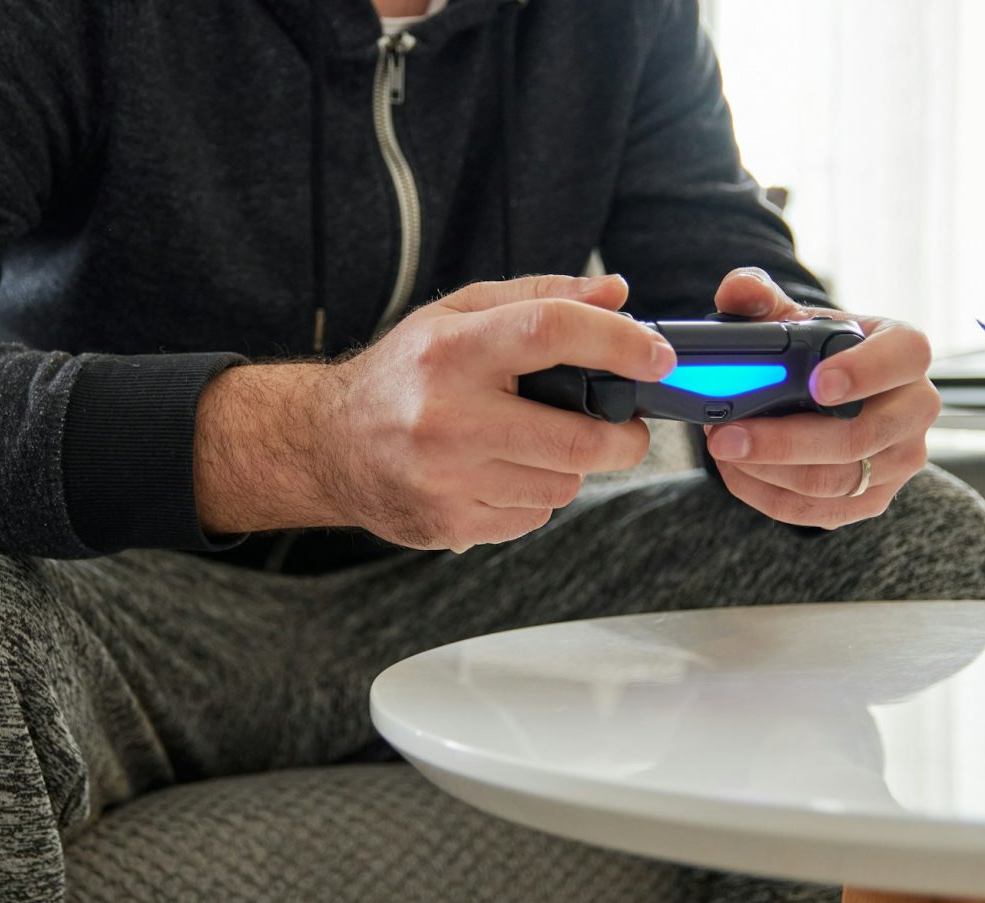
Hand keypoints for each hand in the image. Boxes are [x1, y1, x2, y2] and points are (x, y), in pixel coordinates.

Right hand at [193, 275, 675, 550]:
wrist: (326, 444)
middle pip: (576, 438)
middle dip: (623, 436)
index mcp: (451, 351)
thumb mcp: (458, 315)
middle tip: (627, 427)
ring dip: (569, 467)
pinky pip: (532, 517)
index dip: (618, 343)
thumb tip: (619, 296)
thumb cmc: (405, 373)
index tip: (658, 357)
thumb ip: (540, 297)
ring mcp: (446, 479)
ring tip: (535, 444)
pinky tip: (500, 474)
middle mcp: (446, 417)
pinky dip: (534, 497)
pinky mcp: (448, 524)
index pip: (550, 333)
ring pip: (561, 484)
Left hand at [701, 267, 940, 528]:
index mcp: (904, 352)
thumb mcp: (791, 319)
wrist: (827, 397)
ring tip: (721, 447)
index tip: (816, 384)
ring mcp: (900, 460)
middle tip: (725, 434)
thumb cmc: (815, 353)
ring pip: (835, 481)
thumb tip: (737, 288)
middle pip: (860, 438)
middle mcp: (915, 409)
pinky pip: (819, 512)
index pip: (902, 358)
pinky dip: (768, 495)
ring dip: (767, 470)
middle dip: (785, 441)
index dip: (863, 372)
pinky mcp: (872, 499)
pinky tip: (736, 471)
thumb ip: (760, 300)